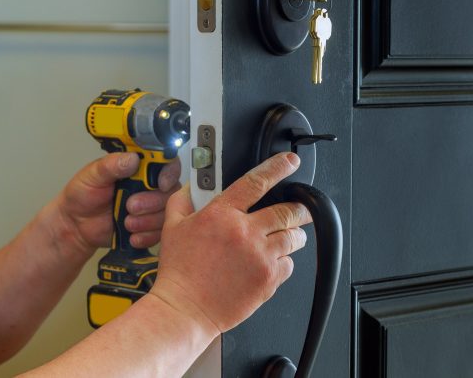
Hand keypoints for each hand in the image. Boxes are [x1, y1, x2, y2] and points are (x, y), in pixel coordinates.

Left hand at [55, 153, 180, 255]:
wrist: (76, 226)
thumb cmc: (82, 196)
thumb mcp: (92, 176)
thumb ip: (111, 165)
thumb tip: (132, 158)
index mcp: (138, 167)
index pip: (166, 163)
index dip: (169, 173)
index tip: (160, 184)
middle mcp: (149, 185)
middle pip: (171, 191)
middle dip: (152, 202)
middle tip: (130, 206)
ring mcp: (151, 206)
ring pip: (167, 212)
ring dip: (148, 221)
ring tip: (127, 223)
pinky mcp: (150, 226)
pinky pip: (160, 232)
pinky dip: (147, 235)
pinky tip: (131, 235)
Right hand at [151, 152, 311, 334]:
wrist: (184, 309)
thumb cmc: (179, 272)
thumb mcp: (172, 228)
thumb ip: (183, 201)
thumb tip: (191, 186)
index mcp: (222, 214)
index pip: (256, 182)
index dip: (278, 168)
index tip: (290, 162)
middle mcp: (245, 232)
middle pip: (287, 210)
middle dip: (299, 208)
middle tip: (300, 209)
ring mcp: (260, 256)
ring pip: (294, 237)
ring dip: (294, 234)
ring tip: (287, 237)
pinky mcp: (268, 279)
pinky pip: (290, 264)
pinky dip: (285, 261)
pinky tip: (271, 262)